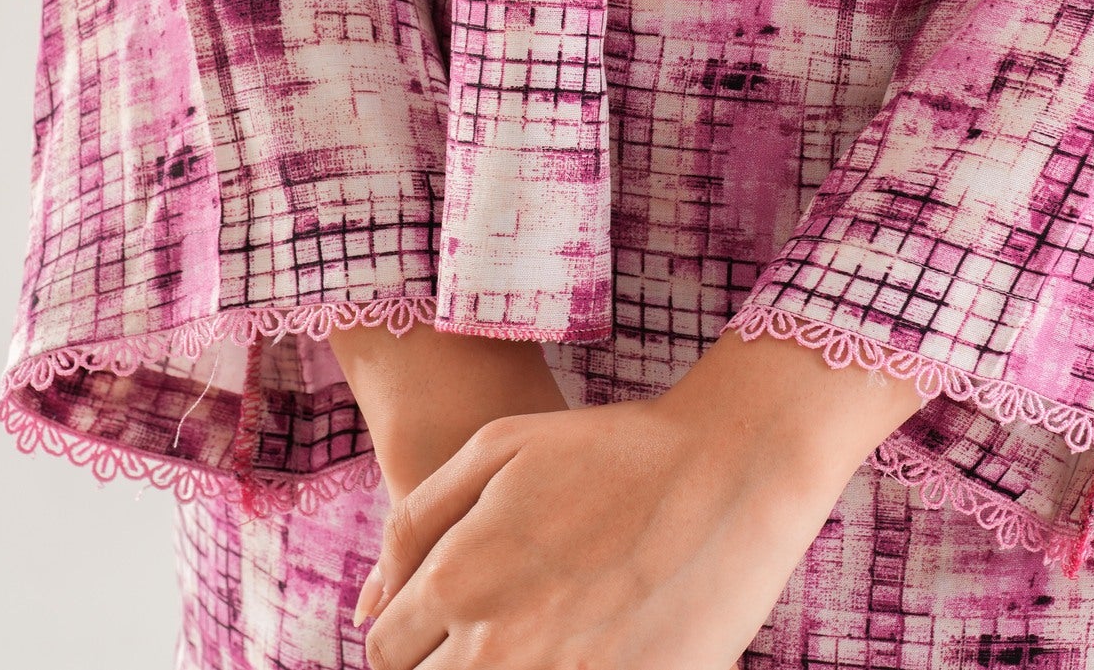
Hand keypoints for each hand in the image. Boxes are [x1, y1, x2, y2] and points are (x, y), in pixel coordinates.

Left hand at [357, 326, 914, 669]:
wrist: (728, 472)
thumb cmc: (611, 449)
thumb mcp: (498, 446)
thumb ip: (415, 524)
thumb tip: (365, 608)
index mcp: (459, 581)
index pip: (387, 651)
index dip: (411, 634)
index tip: (449, 616)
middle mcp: (495, 645)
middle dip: (449, 659)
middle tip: (509, 618)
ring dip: (497, 667)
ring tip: (544, 629)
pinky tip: (582, 643)